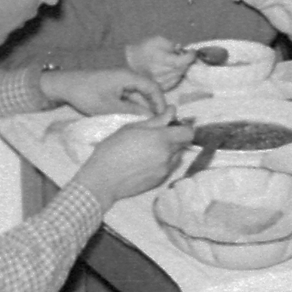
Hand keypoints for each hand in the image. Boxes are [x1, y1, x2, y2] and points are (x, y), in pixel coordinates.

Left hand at [40, 67, 166, 115]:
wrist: (63, 86)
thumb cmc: (86, 94)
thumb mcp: (109, 107)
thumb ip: (131, 112)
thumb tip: (150, 118)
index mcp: (129, 77)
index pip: (153, 87)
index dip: (161, 102)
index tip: (164, 116)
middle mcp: (127, 77)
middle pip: (148, 90)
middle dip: (154, 106)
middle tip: (158, 122)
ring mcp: (120, 82)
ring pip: (139, 95)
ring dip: (143, 108)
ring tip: (147, 123)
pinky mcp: (113, 87)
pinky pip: (129, 96)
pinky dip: (133, 107)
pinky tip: (133, 118)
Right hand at [76, 111, 190, 204]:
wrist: (102, 180)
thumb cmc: (112, 149)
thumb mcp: (131, 128)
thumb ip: (156, 120)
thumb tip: (173, 110)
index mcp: (162, 139)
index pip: (188, 132)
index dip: (183, 127)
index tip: (172, 126)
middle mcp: (168, 155)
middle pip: (183, 144)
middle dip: (174, 138)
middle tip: (156, 137)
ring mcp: (165, 170)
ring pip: (176, 156)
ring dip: (169, 151)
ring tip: (149, 151)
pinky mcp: (160, 181)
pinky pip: (168, 168)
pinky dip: (162, 163)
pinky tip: (145, 163)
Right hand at [126, 36, 195, 89]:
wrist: (127, 62)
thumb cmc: (142, 49)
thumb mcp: (157, 40)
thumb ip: (172, 45)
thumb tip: (182, 50)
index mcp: (162, 60)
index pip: (184, 61)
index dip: (191, 55)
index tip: (192, 51)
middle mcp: (162, 73)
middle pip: (183, 68)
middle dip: (185, 61)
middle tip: (181, 55)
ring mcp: (161, 82)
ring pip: (179, 75)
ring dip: (180, 68)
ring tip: (172, 62)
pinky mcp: (160, 88)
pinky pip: (174, 81)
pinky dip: (175, 75)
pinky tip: (168, 70)